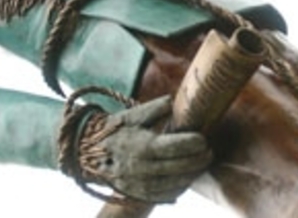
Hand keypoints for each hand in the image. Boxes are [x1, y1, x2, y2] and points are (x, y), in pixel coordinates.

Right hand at [80, 95, 212, 202]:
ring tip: (202, 162)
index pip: (174, 148)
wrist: (88, 155)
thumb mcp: (133, 115)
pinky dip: (180, 186)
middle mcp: (142, 169)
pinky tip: (187, 175)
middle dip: (199, 160)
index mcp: (142, 147)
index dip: (193, 144)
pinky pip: (167, 195)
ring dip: (192, 174)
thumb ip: (156, 108)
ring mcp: (140, 186)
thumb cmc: (115, 131)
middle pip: (180, 168)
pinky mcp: (139, 195)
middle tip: (209, 151)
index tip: (204, 139)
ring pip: (176, 184)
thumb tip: (175, 101)